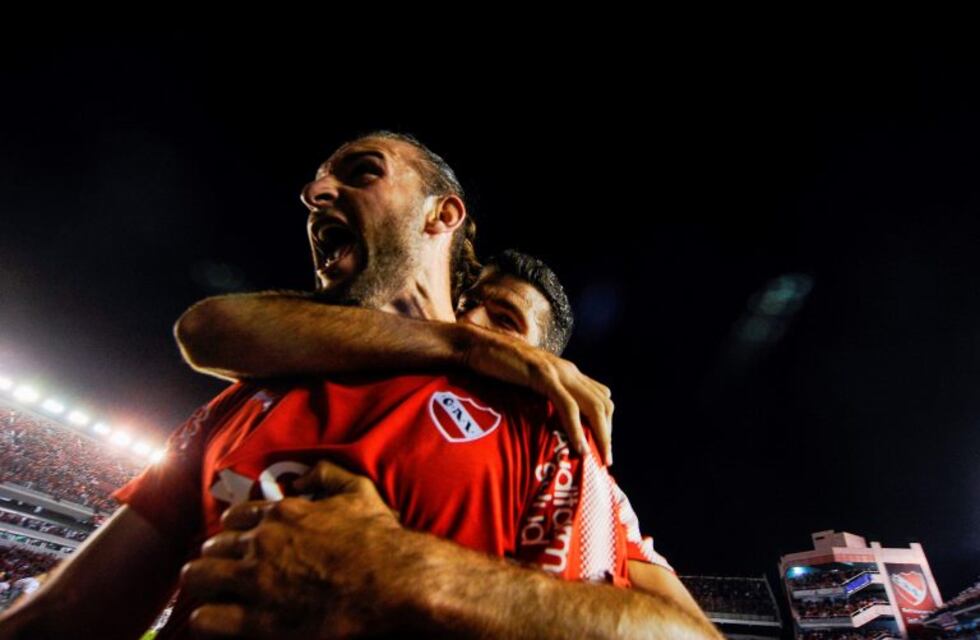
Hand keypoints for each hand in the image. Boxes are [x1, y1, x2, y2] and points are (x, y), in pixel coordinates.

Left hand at [181, 461, 416, 638]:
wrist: (393, 582)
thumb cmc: (379, 538)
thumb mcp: (358, 490)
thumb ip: (326, 474)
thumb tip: (303, 477)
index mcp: (281, 514)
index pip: (235, 517)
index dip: (233, 530)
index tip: (238, 542)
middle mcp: (261, 543)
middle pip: (213, 547)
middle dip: (214, 557)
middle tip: (221, 569)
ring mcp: (256, 581)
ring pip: (199, 577)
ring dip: (201, 583)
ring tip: (208, 592)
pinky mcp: (257, 620)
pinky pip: (206, 619)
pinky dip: (206, 619)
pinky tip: (214, 621)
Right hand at [461, 326, 614, 463]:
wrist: (474, 345)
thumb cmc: (495, 365)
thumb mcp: (526, 381)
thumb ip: (540, 393)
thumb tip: (544, 418)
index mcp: (566, 371)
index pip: (600, 396)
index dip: (605, 422)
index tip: (600, 446)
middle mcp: (568, 370)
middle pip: (603, 403)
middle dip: (608, 433)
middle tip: (606, 460)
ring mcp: (557, 372)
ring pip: (593, 405)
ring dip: (600, 435)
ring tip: (598, 458)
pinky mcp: (543, 376)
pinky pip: (568, 406)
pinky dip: (576, 428)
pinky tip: (579, 447)